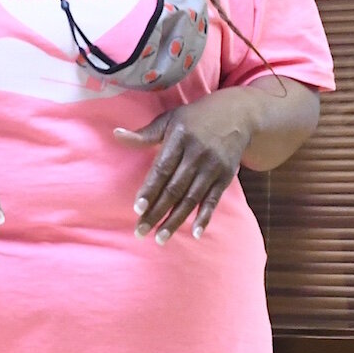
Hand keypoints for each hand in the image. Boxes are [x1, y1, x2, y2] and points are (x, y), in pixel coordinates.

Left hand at [116, 98, 253, 244]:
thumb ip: (145, 134)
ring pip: (191, 198)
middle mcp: (197, 155)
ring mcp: (213, 167)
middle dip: (157, 212)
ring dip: (176, 220)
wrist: (237, 114)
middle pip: (174, 189)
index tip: (137, 208)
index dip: (149, 190)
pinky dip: (205, 217)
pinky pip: (213, 200)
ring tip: (160, 238)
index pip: (161, 169)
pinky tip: (194, 233)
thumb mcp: (169, 119)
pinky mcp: (225, 177)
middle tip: (140, 231)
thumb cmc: (194, 118)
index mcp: (179, 139)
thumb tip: (116, 135)